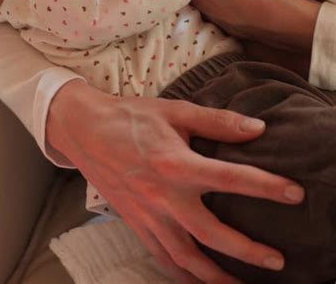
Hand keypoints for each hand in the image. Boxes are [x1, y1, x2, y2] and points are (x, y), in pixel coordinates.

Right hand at [47, 80, 304, 283]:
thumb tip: (257, 129)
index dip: (265, 186)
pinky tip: (196, 280)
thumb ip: (217, 122)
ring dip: (216, 276)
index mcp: (175, 163)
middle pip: (212, 234)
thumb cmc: (131, 117)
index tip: (293, 194)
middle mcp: (163, 196)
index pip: (230, 179)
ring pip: (186, 257)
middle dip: (247, 250)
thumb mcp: (176, 111)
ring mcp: (147, 215)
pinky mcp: (135, 223)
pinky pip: (160, 258)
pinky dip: (181, 275)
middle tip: (277, 260)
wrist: (84, 129)